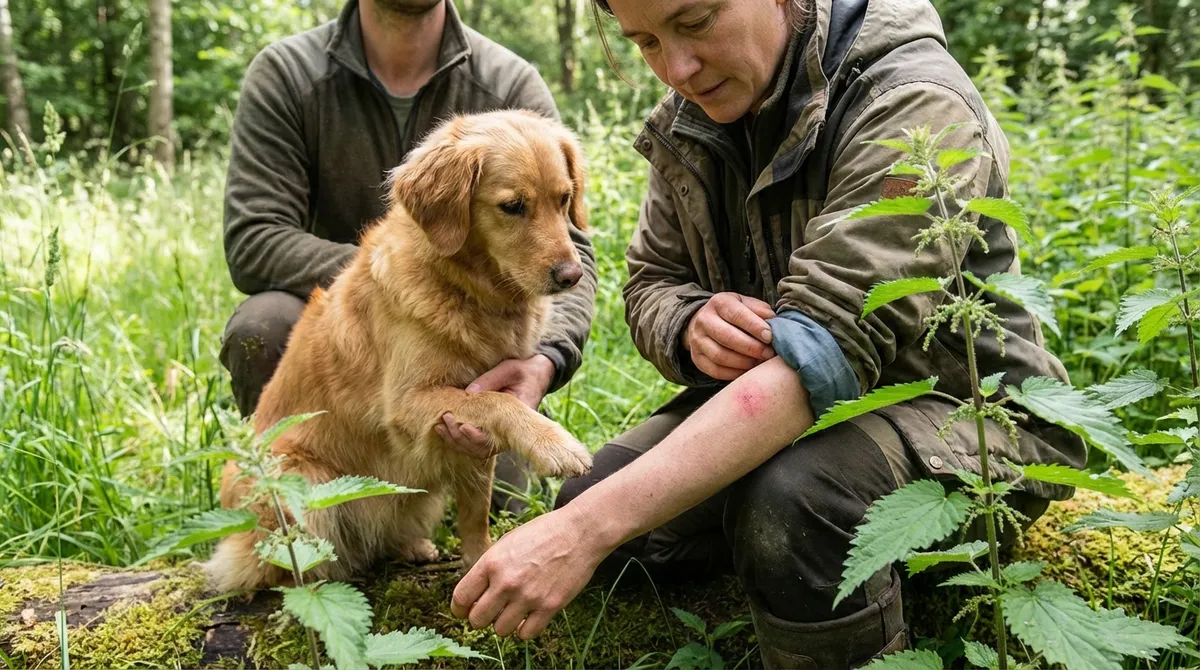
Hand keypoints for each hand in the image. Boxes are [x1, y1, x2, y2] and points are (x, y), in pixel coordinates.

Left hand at [435, 354, 555, 458]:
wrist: (536, 375)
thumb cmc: (523, 371)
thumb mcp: (510, 370)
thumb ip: (491, 379)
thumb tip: (468, 392)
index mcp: (518, 418)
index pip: (497, 437)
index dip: (478, 436)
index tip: (464, 426)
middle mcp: (509, 431)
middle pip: (482, 447)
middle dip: (461, 437)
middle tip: (446, 419)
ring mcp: (501, 434)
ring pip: (477, 449)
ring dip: (457, 442)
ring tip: (440, 427)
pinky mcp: (494, 431)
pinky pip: (476, 443)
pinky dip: (459, 440)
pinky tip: (444, 431)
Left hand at [451, 503, 605, 638]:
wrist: (579, 532)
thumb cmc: (543, 534)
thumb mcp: (507, 542)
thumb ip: (490, 567)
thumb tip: (475, 592)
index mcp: (492, 562)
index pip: (461, 598)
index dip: (460, 608)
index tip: (465, 610)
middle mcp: (506, 582)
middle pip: (477, 620)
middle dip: (481, 618)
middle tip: (491, 611)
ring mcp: (528, 596)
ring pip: (500, 631)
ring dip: (504, 624)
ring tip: (512, 612)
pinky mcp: (549, 606)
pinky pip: (527, 634)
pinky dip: (525, 630)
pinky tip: (529, 617)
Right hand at [684, 292, 776, 380]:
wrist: (706, 322)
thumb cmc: (734, 314)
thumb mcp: (746, 305)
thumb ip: (761, 310)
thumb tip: (773, 322)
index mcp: (718, 302)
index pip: (736, 314)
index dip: (754, 326)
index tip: (770, 337)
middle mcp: (704, 320)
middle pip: (727, 336)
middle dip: (751, 347)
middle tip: (768, 353)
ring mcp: (697, 340)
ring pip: (720, 356)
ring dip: (744, 362)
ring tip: (759, 362)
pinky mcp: (697, 358)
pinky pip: (715, 370)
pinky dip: (735, 373)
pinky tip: (748, 370)